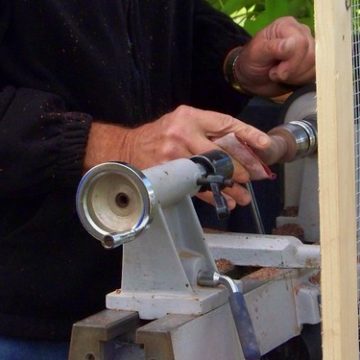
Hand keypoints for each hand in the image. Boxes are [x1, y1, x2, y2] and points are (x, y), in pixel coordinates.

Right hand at [84, 105, 271, 207]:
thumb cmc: (159, 134)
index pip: (225, 123)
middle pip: (222, 152)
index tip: (265, 145)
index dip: (248, 134)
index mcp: (190, 117)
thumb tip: (238, 147)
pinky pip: (197, 187)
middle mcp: (183, 133)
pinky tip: (225, 201)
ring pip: (212, 172)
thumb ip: (206, 130)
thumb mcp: (182, 122)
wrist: (127, 147)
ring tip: (244, 196)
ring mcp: (175, 154)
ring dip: (231, 186)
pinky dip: (213, 195)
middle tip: (257, 176)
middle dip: (243, 166)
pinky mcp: (169, 173)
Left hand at [232, 16, 314, 96]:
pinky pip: (314, 74)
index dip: (291, 61)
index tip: (274, 70)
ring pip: (314, 66)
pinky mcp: (310, 64)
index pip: (301, 43)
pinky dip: (300, 81)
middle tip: (275, 73)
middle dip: (292, 71)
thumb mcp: (257, 53)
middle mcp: (302, 34)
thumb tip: (292, 44)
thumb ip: (274, 48)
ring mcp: (308, 49)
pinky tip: (288, 80)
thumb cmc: (251, 62)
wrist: (251, 79)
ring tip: (280, 76)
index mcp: (288, 26)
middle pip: (311, 56)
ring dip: (295, 77)